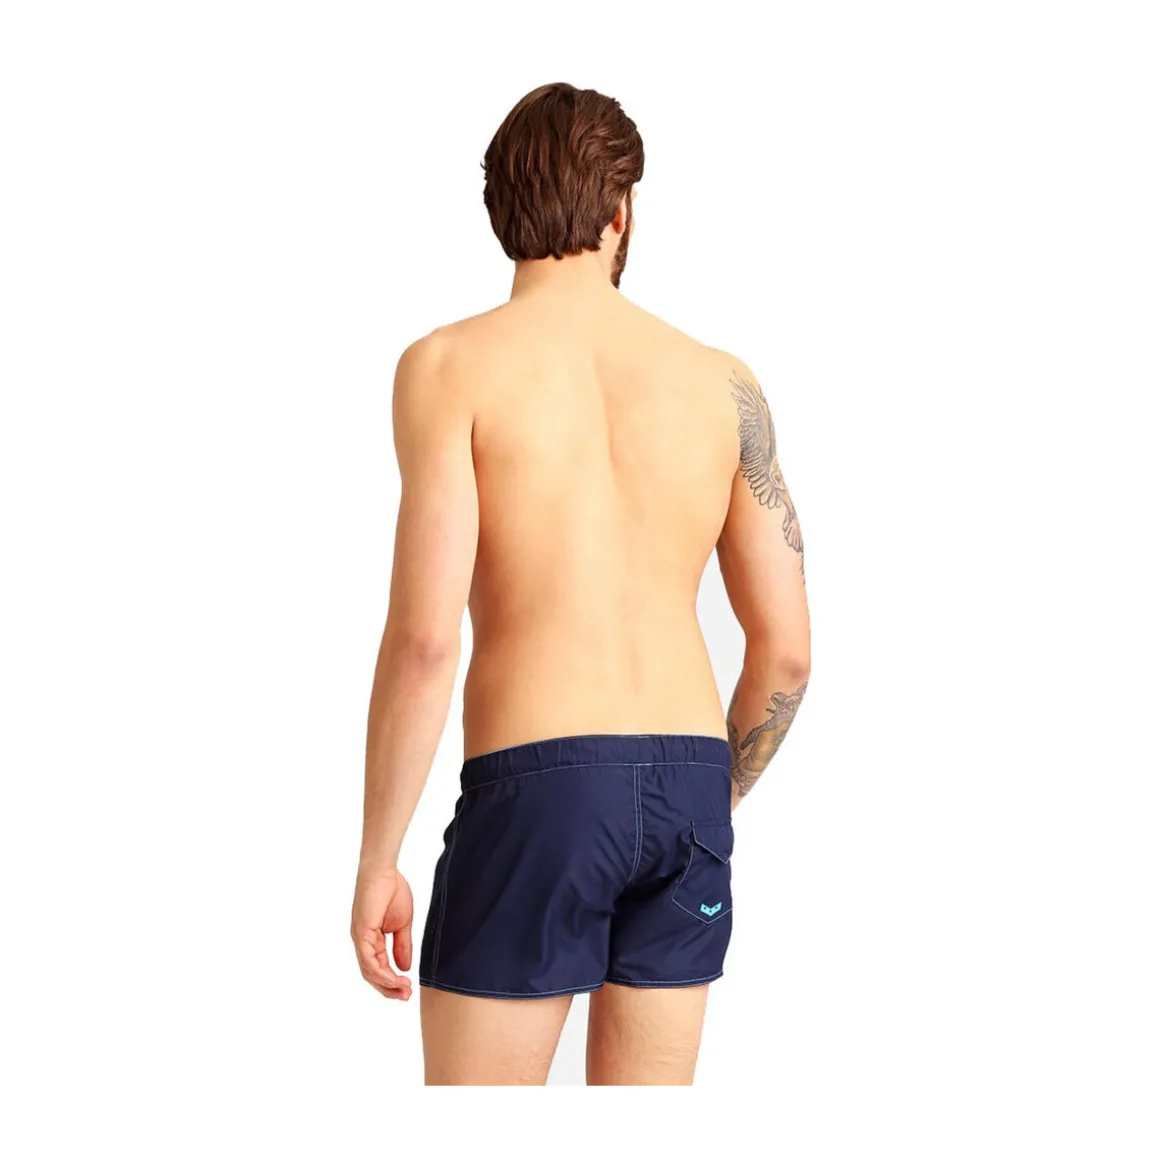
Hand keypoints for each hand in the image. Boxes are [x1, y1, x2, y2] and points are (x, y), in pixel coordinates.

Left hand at [351, 866, 413, 1000]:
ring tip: (404, 991)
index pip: (379, 968)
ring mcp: (360, 938)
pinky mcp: (361, 933)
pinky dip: (381, 972)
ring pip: (369, 971)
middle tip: (406, 997)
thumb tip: (405, 968)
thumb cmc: (392, 891)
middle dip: (389, 988)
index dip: (392, 981)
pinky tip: (394, 979)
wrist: (384, 871)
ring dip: (387, 984)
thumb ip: (402, 946)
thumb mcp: (402, 924)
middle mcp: (362, 942)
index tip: (408, 989)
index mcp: (371, 939)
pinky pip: (368, 960)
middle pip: (372, 975)